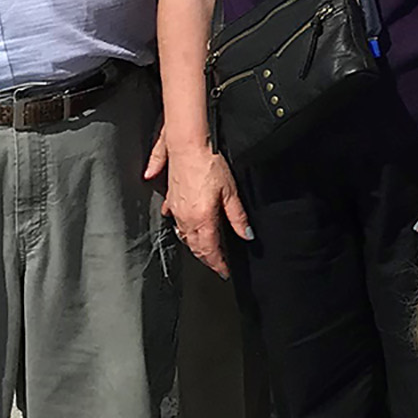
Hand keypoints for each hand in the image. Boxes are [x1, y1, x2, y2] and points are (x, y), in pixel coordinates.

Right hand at [152, 134, 251, 272]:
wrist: (187, 145)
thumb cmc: (208, 164)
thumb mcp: (230, 192)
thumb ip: (238, 217)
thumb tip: (246, 234)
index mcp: (201, 220)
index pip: (210, 250)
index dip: (218, 263)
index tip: (224, 271)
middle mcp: (185, 218)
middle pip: (195, 246)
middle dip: (206, 258)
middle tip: (217, 264)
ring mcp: (176, 209)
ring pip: (184, 236)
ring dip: (194, 245)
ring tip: (205, 249)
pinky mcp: (170, 198)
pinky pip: (175, 220)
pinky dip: (182, 228)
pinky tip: (186, 226)